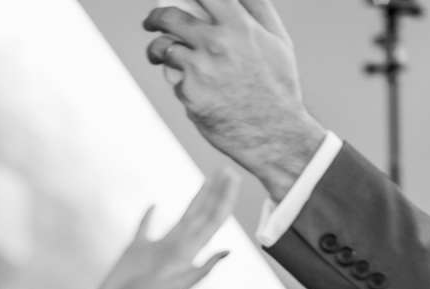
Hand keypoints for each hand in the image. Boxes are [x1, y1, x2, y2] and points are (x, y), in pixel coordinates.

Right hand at [88, 168, 237, 288]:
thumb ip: (200, 270)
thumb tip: (227, 251)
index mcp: (187, 254)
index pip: (211, 221)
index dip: (223, 199)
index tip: (232, 177)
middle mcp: (177, 248)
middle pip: (202, 215)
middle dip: (216, 193)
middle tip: (227, 170)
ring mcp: (157, 248)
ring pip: (181, 217)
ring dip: (195, 199)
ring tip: (206, 181)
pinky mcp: (136, 250)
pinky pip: (144, 228)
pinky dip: (149, 216)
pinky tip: (154, 206)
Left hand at [145, 1, 327, 200]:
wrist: (274, 134)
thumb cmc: (278, 86)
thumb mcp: (278, 41)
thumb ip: (258, 10)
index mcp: (238, 26)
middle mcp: (216, 44)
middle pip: (170, 16)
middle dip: (155, 17)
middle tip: (151, 22)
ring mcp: (200, 70)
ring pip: (163, 49)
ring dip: (156, 50)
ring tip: (157, 54)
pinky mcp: (189, 95)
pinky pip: (175, 81)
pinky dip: (181, 83)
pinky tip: (196, 91)